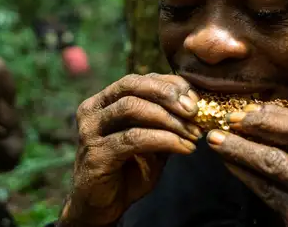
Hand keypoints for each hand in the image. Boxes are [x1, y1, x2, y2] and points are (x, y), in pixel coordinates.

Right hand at [60, 74, 201, 226]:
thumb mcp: (151, 141)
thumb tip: (196, 105)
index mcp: (104, 101)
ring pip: (132, 108)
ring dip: (169, 119)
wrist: (102, 207)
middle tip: (194, 111)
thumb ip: (165, 123)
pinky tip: (185, 148)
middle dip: (167, 94)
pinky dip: (165, 140)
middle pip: (132, 85)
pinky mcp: (96, 153)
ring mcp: (91, 130)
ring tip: (193, 133)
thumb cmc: (128, 171)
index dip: (169, 84)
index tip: (195, 99)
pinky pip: (134, 138)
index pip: (139, 80)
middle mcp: (93, 110)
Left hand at [207, 103, 287, 225]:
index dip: (279, 115)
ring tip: (218, 140)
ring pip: (275, 163)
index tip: (251, 109)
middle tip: (231, 119)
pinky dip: (245, 174)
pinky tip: (230, 164)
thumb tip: (271, 119)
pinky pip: (268, 191)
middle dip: (259, 124)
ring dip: (241, 148)